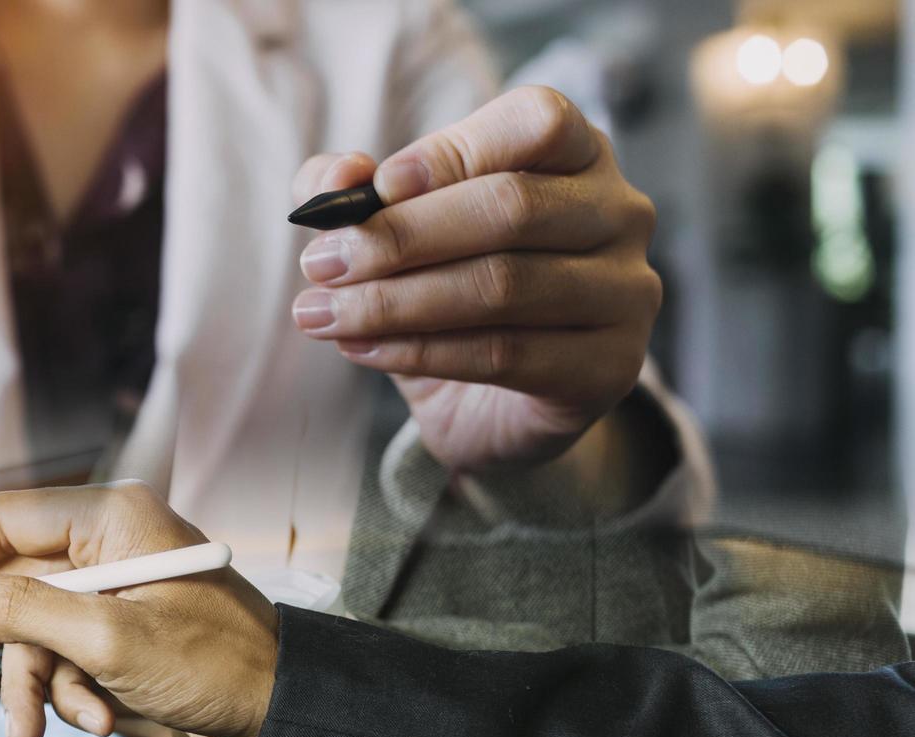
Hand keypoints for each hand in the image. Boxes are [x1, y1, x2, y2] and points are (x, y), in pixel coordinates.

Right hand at [0, 482, 278, 736]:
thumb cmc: (218, 665)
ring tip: (31, 733)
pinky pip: (67, 655)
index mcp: (113, 519)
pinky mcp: (123, 630)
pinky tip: (96, 719)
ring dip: (33, 685)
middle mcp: (111, 544)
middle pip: (11, 578)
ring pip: (36, 630)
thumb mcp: (109, 640)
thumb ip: (25, 613)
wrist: (284, 717)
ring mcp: (117, 589)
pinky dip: (71, 693)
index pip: (6, 520)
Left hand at [292, 87, 661, 470]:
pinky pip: (504, 355)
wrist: (492, 405)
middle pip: (512, 206)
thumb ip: (356, 192)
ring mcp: (626, 291)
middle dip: (400, 237)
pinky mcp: (609, 367)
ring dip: (394, 302)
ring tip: (322, 314)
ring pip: (503, 284)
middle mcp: (619, 213)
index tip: (376, 187)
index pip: (537, 122)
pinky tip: (361, 349)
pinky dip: (418, 351)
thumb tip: (338, 175)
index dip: (453, 151)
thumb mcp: (393, 234)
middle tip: (318, 263)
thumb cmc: (447, 293)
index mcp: (578, 153)